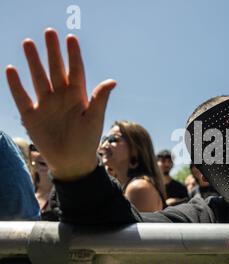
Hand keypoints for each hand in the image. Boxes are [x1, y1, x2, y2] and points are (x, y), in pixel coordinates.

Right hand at [6, 28, 115, 180]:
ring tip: (29, 43)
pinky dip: (16, 85)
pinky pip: (22, 97)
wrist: (72, 162)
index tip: (71, 38)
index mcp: (78, 96)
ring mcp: (45, 105)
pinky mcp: (31, 116)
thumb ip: (99, 99)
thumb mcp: (94, 119)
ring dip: (34, 62)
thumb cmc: (87, 141)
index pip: (75, 70)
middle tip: (49, 32)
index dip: (73, 55)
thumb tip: (112, 81)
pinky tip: (11, 70)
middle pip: (56, 69)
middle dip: (53, 51)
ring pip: (38, 78)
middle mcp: (61, 97)